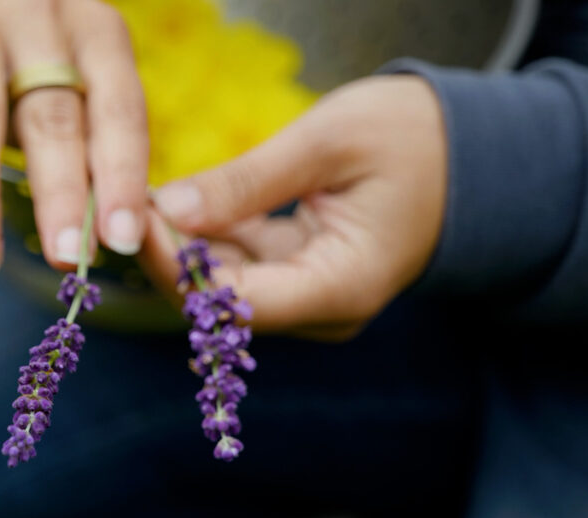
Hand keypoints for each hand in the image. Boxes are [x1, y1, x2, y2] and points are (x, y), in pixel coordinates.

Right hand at [0, 0, 147, 275]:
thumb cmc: (30, 44)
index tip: (122, 239)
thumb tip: (114, 231)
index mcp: (95, 32)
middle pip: (51, 114)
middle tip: (66, 257)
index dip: (122, 175)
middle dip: (60, 192)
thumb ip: (91, 135)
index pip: (118, 109)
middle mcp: (36, 18)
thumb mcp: (74, 67)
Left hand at [141, 76, 446, 339]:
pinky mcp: (295, 276)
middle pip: (218, 306)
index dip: (175, 267)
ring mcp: (307, 297)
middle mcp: (320, 310)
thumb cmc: (412, 138)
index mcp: (341, 288)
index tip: (133, 216)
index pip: (236, 303)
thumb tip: (169, 212)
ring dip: (176, 246)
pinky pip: (235, 266)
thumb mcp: (328, 144)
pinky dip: (201, 237)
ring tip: (135, 197)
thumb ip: (247, 183)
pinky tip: (168, 203)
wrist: (467, 154)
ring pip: (219, 288)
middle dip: (165, 256)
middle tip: (120, 200)